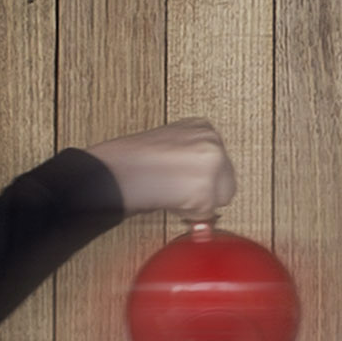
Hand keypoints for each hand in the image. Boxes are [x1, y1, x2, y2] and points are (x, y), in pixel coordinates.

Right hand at [90, 121, 234, 220]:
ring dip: (196, 204)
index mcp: (201, 126)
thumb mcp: (168, 151)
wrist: (114, 172)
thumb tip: (200, 188)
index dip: (201, 181)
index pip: (222, 165)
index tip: (184, 183)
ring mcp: (211, 163)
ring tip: (169, 194)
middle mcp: (210, 140)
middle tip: (175, 193)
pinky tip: (169, 200)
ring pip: (220, 199)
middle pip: (227, 183)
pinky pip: (207, 214)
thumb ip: (190, 164)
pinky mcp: (206, 188)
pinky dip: (189, 214)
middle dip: (205, 193)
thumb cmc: (129, 162)